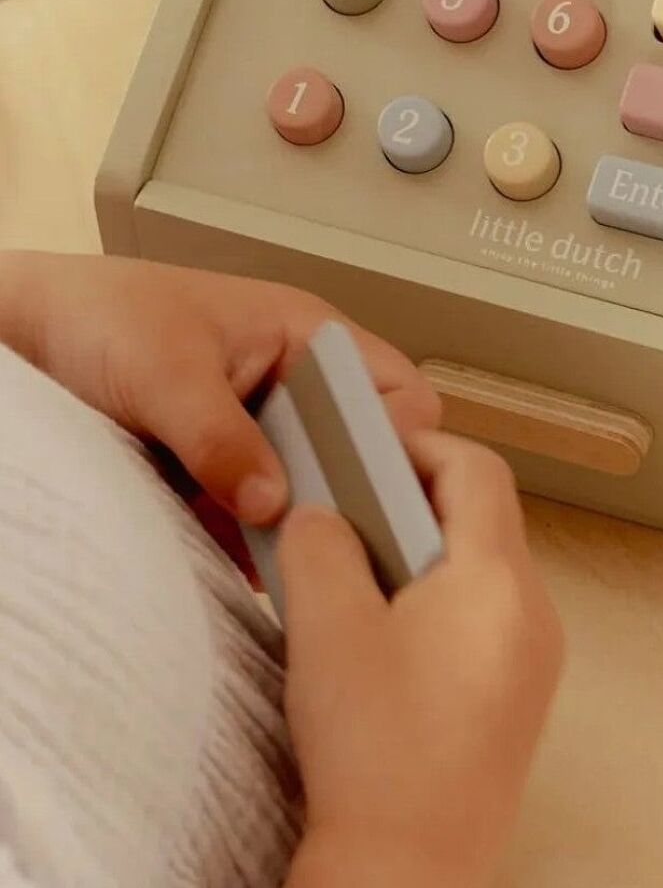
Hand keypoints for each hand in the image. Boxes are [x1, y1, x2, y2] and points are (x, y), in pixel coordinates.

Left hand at [0, 252, 440, 523]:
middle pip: (363, 456)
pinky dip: (262, 550)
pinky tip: (256, 571)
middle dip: (352, 499)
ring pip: (315, 496)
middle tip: (336, 539)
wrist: (22, 339)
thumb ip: (221, 436)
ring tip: (296, 563)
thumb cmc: (97, 316)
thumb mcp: (165, 372)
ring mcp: (260, 438)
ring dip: (305, 530)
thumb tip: (271, 500)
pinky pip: (265, 523)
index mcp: (306, 337)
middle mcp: (295, 390)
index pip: (399, 395)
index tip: (374, 492)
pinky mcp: (224, 480)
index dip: (399, 443)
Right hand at [277, 433, 562, 887]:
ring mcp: (535, 669)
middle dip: (412, 505)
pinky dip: (436, 612)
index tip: (360, 452)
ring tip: (349, 580)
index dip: (418, 447)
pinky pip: (484, 630)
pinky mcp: (518, 711)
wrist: (408, 875)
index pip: (476, 471)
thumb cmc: (373, 745)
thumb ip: (321, 547)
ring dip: (421, 562)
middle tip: (343, 512)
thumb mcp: (327, 626)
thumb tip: (323, 513)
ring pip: (482, 579)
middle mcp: (536, 617)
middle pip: (484, 524)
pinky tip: (379, 646)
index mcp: (500, 580)